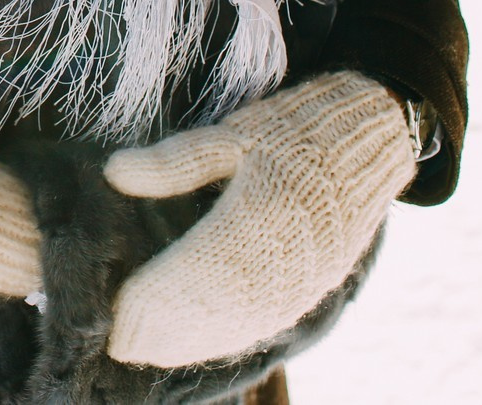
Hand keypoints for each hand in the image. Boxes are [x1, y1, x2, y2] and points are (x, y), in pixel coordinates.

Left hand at [102, 71, 414, 367]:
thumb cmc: (292, 132)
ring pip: (238, 325)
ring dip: (189, 341)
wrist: (367, 145)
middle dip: (164, 329)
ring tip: (142, 350)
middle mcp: (287, 257)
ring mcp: (304, 279)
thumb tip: (114, 171)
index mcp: (262, 212)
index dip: (158, 295)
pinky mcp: (313, 288)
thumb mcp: (231, 133)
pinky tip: (191, 343)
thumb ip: (173, 160)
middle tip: (117, 341)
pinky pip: (262, 323)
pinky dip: (222, 337)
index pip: (200, 268)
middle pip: (216, 309)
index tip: (118, 308)